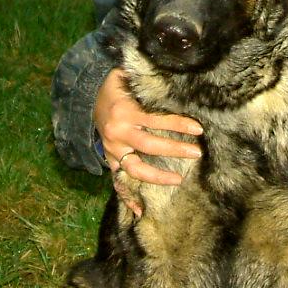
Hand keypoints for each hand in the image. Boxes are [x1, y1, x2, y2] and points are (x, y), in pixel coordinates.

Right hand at [95, 67, 202, 186]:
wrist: (88, 96)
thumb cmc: (118, 85)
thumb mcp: (129, 77)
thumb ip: (149, 82)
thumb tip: (177, 78)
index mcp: (125, 112)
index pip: (156, 120)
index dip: (178, 124)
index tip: (198, 129)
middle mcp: (117, 133)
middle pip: (149, 146)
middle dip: (175, 149)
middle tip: (198, 152)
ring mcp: (112, 149)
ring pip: (135, 168)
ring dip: (157, 176)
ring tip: (179, 180)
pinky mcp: (109, 159)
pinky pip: (117, 181)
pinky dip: (127, 197)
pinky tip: (140, 210)